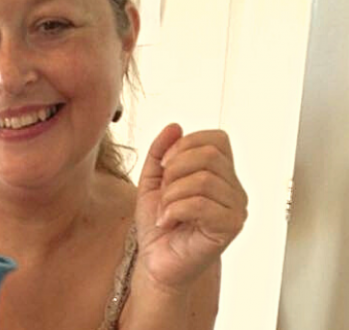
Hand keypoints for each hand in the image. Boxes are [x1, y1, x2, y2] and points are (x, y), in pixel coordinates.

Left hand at [134, 124, 247, 291]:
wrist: (157, 262)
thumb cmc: (160, 225)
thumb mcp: (152, 181)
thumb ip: (161, 152)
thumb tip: (174, 126)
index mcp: (221, 174)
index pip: (217, 139)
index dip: (186, 144)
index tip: (164, 164)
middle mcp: (234, 189)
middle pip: (209, 155)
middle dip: (175, 170)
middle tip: (164, 193)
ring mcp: (235, 208)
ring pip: (202, 180)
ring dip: (171, 195)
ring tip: (165, 211)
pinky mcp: (229, 228)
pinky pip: (201, 204)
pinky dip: (174, 210)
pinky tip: (168, 222)